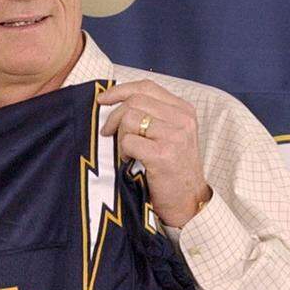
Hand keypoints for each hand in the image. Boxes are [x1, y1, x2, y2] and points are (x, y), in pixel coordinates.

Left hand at [98, 80, 211, 227]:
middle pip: (134, 101)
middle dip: (113, 116)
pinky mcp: (163, 154)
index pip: (146, 87)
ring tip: (126, 151)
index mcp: (183, 110)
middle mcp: (182, 119)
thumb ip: (151, 115)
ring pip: (129, 118)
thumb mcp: (169, 135)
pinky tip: (130, 161)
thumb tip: (114, 101)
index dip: (119, 90)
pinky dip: (123, 151)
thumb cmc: (172, 169)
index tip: (102, 99)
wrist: (188, 202)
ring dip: (120, 136)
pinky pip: (128, 141)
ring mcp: (174, 136)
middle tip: (107, 132)